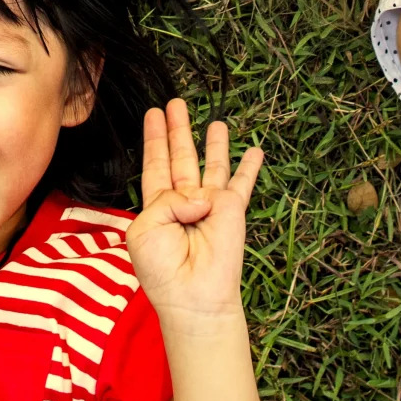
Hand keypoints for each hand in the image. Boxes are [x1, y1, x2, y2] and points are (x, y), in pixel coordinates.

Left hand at [127, 98, 262, 329]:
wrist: (193, 297)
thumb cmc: (162, 269)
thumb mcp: (145, 229)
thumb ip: (166, 200)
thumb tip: (201, 195)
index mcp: (158, 206)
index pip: (155, 165)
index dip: (154, 139)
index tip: (153, 114)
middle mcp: (184, 201)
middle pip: (181, 156)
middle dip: (178, 130)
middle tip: (176, 103)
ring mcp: (209, 204)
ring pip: (212, 164)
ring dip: (214, 143)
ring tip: (217, 120)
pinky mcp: (232, 210)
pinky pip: (243, 183)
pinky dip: (249, 167)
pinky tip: (256, 150)